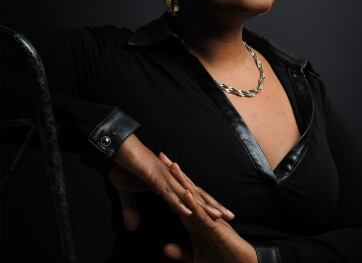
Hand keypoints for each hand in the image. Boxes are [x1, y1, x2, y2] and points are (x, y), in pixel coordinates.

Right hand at [110, 134, 234, 230]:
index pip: (193, 196)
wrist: (115, 148)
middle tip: (231, 217)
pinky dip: (178, 202)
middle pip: (197, 195)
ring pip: (188, 195)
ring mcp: (165, 177)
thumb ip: (131, 210)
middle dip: (214, 207)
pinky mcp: (154, 177)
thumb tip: (132, 228)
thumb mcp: (127, 193)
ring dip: (202, 207)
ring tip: (217, 217)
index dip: (207, 207)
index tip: (221, 217)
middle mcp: (172, 179)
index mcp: (169, 182)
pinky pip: (168, 192)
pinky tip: (188, 211)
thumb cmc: (123, 167)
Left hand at [161, 156, 257, 262]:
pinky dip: (194, 205)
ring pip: (195, 198)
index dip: (169, 184)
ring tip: (173, 166)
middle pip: (187, 190)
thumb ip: (180, 252)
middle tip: (161, 156)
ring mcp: (210, 220)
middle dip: (175, 174)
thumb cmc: (221, 262)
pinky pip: (203, 216)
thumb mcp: (195, 258)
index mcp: (197, 221)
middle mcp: (203, 216)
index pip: (180, 198)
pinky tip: (186, 194)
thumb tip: (165, 248)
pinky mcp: (216, 229)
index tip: (156, 169)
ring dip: (184, 182)